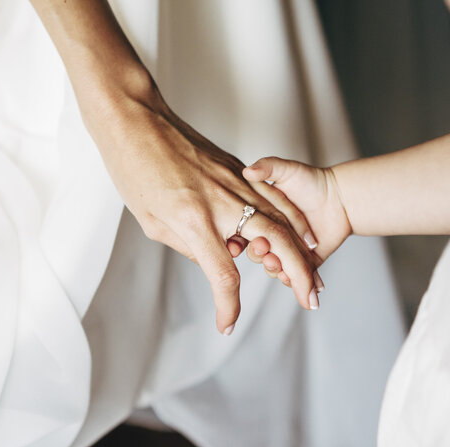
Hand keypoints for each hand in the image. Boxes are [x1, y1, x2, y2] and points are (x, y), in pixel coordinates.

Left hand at [29, 0, 321, 333]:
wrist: (136, 119)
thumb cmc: (135, 170)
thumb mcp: (153, 221)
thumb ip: (190, 246)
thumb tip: (220, 258)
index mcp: (195, 220)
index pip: (222, 273)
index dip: (228, 305)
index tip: (227, 324)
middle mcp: (223, 201)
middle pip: (274, 242)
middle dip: (298, 275)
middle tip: (311, 299)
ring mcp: (236, 181)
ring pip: (284, 218)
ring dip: (304, 250)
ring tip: (314, 273)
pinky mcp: (239, 169)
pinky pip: (276, 197)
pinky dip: (295, 220)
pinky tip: (305, 235)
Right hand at [242, 157, 351, 287]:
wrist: (342, 198)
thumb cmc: (313, 181)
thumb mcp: (287, 170)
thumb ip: (268, 167)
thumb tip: (248, 170)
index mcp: (260, 218)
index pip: (243, 233)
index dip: (239, 240)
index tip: (239, 242)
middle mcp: (272, 236)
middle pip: (258, 253)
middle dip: (261, 256)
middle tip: (266, 252)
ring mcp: (288, 251)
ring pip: (276, 268)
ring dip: (276, 270)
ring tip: (280, 267)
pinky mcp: (305, 262)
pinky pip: (297, 277)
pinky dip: (296, 281)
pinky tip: (296, 282)